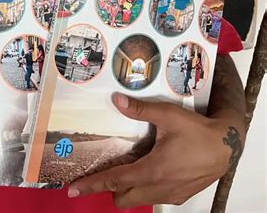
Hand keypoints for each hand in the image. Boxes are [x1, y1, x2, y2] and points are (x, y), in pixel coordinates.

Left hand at [68, 93, 233, 207]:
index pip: (114, 180)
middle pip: (122, 198)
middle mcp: (158, 187)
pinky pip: (154, 197)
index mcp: (151, 170)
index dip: (91, 184)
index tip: (73, 189)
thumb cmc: (197, 132)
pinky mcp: (180, 196)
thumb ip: (140, 110)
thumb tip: (116, 100)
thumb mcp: (168, 116)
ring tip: (127, 168)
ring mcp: (170, 195)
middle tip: (105, 171)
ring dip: (128, 189)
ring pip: (139, 199)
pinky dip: (145, 189)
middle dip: (110, 189)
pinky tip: (150, 170)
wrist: (226, 147)